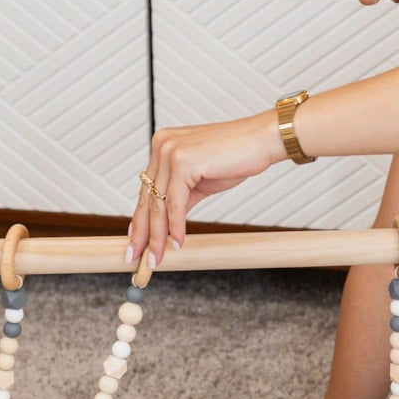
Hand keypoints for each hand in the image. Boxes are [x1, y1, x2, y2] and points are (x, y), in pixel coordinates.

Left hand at [126, 111, 284, 267]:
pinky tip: (178, 242)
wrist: (262, 141)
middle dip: (142, 231)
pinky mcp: (183, 162)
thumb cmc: (236, 156)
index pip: (146, 189)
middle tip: (136, 256)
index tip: (137, 241)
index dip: (140, 218)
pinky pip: (174, 202)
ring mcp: (171, 152)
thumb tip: (168, 223)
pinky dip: (176, 226)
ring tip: (156, 257)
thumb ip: (181, 197)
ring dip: (157, 235)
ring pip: (158, 203)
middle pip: (147, 197)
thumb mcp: (201, 180)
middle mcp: (162, 146)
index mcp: (163, 146)